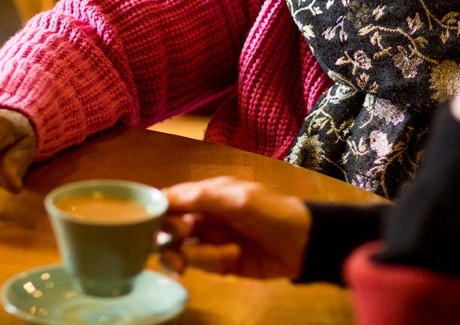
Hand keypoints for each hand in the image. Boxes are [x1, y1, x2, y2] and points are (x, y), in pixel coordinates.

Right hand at [160, 177, 311, 279]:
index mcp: (206, 195)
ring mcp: (211, 241)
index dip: (159, 210)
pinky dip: (210, 263)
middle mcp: (204, 217)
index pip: (171, 200)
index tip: (155, 221)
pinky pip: (201, 265)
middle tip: (185, 237)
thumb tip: (164, 197)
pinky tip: (230, 258)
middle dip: (169, 235)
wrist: (303, 244)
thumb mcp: (238, 199)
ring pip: (180, 249)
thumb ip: (201, 197)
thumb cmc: (271, 212)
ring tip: (197, 260)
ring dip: (186, 255)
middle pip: (169, 227)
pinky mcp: (220, 264)